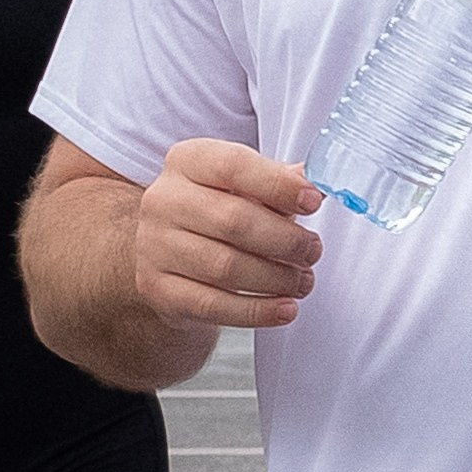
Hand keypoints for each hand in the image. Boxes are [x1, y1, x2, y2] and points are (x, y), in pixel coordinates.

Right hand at [134, 138, 321, 331]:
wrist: (169, 253)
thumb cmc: (218, 212)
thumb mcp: (245, 186)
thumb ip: (279, 181)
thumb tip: (317, 183)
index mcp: (188, 161)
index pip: (234, 165)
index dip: (278, 185)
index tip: (313, 201)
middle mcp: (164, 200)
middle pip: (234, 221)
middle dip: (285, 240)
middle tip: (312, 251)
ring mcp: (155, 246)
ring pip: (226, 267)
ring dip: (276, 278)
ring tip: (302, 281)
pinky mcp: (158, 288)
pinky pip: (214, 305)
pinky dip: (256, 311)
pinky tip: (284, 309)